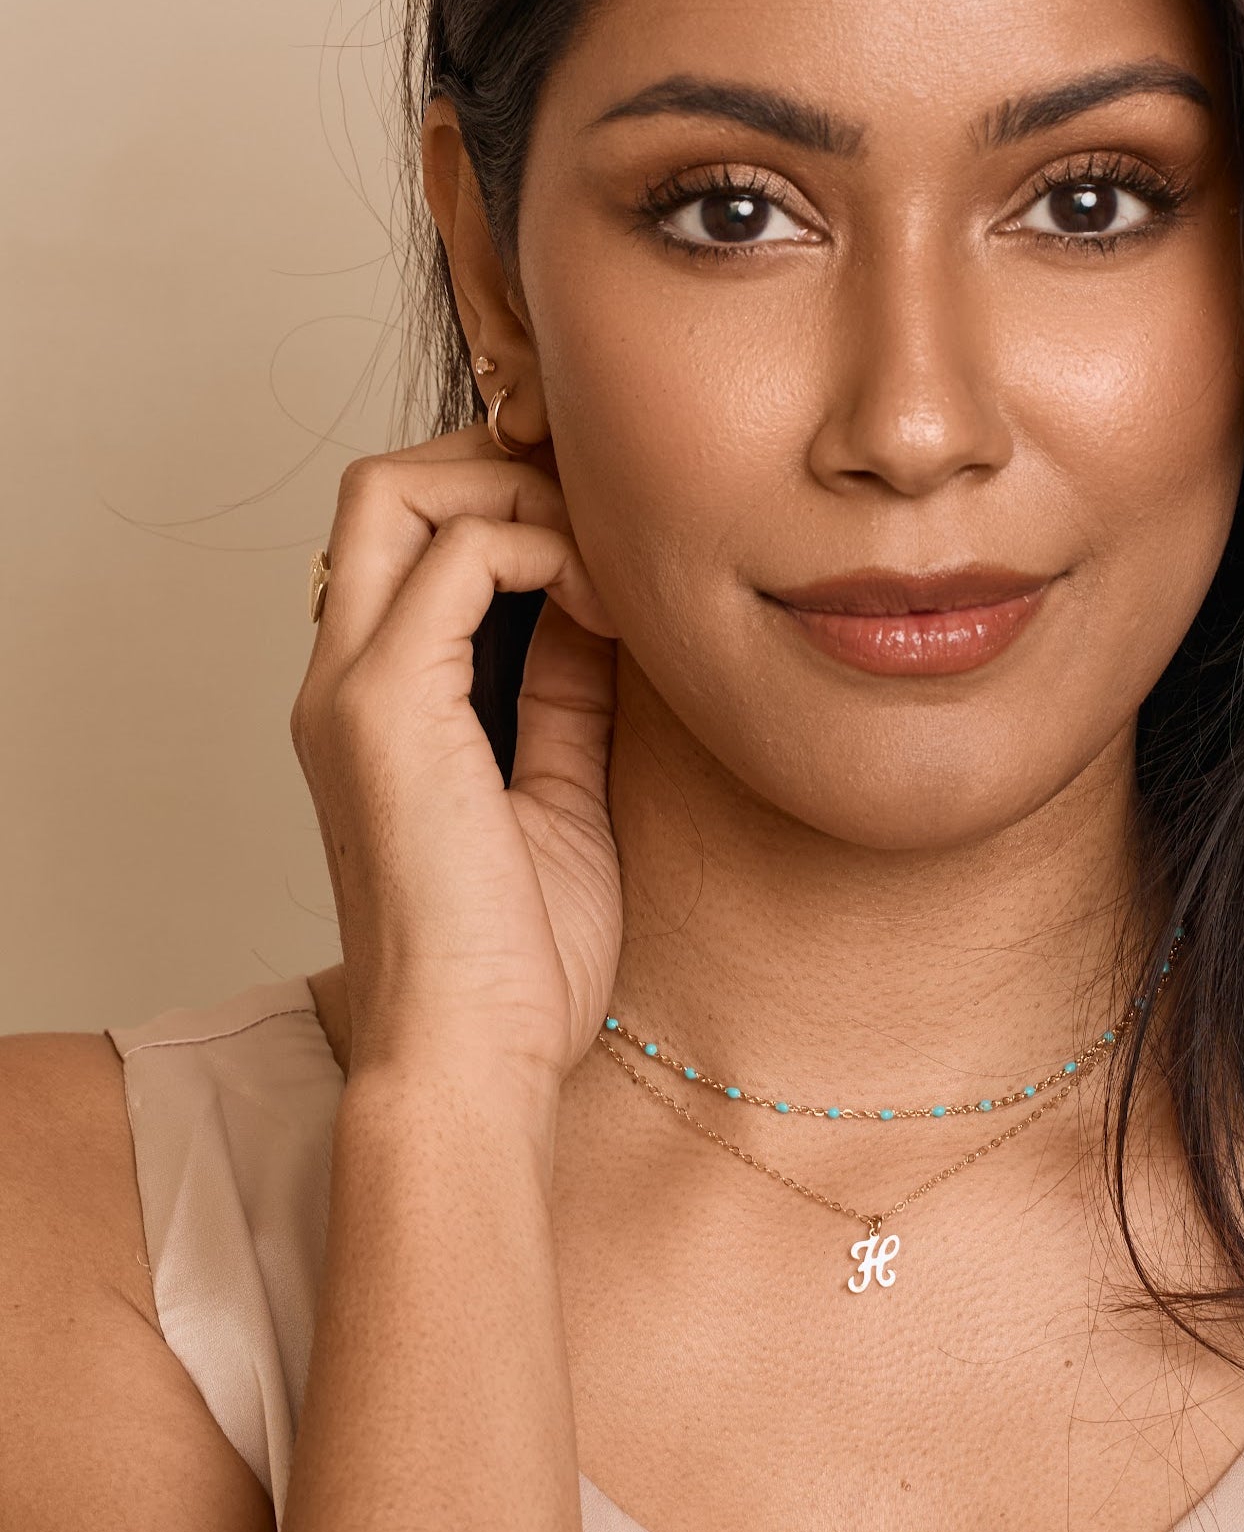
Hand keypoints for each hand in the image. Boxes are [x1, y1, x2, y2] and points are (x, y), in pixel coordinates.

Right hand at [291, 427, 622, 1096]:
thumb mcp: (562, 794)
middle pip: (389, 485)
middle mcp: (343, 680)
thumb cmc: (517, 961)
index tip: (611, 534)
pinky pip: (460, 556)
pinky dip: (546, 551)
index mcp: (378, 704)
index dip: (507, 501)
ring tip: (612, 566)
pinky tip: (612, 611)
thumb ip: (566, 696)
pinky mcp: (385, 708)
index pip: (410, 535)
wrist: (474, 1062)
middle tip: (606, 516)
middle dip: (504, 469)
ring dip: (522, 498)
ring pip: (401, 491)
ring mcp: (352, 688)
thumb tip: (601, 607)